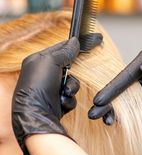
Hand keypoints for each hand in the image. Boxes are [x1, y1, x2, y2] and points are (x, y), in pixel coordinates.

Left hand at [12, 33, 102, 154]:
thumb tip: (75, 41)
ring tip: (64, 93)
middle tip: (69, 75)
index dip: (75, 45)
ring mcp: (49, 89)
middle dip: (71, 74)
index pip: (60, 48)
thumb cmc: (39, 85)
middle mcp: (43, 74)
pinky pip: (70, 96)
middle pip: (68, 67)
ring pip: (71, 83)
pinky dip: (68, 99)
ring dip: (71, 88)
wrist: (36, 114)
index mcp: (38, 61)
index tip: (93, 40)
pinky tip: (62, 102)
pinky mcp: (56, 102)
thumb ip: (64, 51)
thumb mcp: (51, 61)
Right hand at [88, 44, 141, 124]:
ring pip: (126, 100)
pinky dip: (126, 114)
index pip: (126, 76)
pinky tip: (117, 122)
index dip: (113, 89)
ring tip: (105, 121)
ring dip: (114, 110)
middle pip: (121, 89)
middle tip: (93, 115)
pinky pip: (137, 107)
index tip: (100, 100)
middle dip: (107, 102)